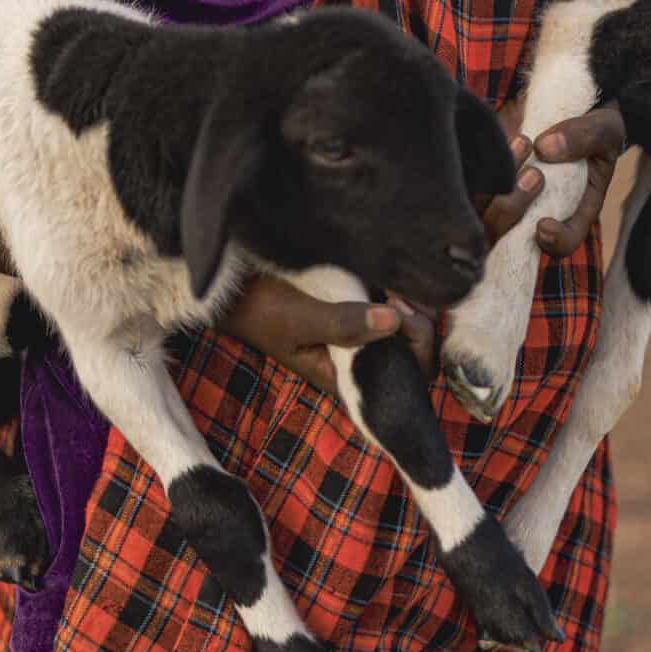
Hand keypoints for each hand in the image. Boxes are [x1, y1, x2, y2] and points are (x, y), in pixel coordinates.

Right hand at [217, 273, 435, 396]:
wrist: (231, 287)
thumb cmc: (260, 309)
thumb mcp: (298, 319)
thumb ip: (343, 324)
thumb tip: (393, 319)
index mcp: (349, 375)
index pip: (408, 377)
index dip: (416, 346)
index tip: (397, 312)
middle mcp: (362, 356)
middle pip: (418, 350)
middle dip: (419, 319)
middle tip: (395, 292)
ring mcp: (363, 330)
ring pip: (411, 322)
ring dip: (410, 300)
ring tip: (390, 281)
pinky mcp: (358, 304)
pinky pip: (394, 301)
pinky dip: (398, 287)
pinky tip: (385, 273)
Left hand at [481, 102, 624, 256]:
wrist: (570, 98)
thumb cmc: (593, 123)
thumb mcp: (604, 127)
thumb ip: (584, 137)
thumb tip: (545, 148)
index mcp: (574, 208)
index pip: (563, 243)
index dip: (552, 243)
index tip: (543, 225)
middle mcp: (538, 206)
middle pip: (511, 233)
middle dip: (514, 209)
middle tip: (534, 174)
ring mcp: (511, 190)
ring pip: (484, 210)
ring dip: (496, 187)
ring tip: (521, 144)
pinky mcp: (491, 171)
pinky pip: (472, 181)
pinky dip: (480, 166)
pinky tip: (502, 139)